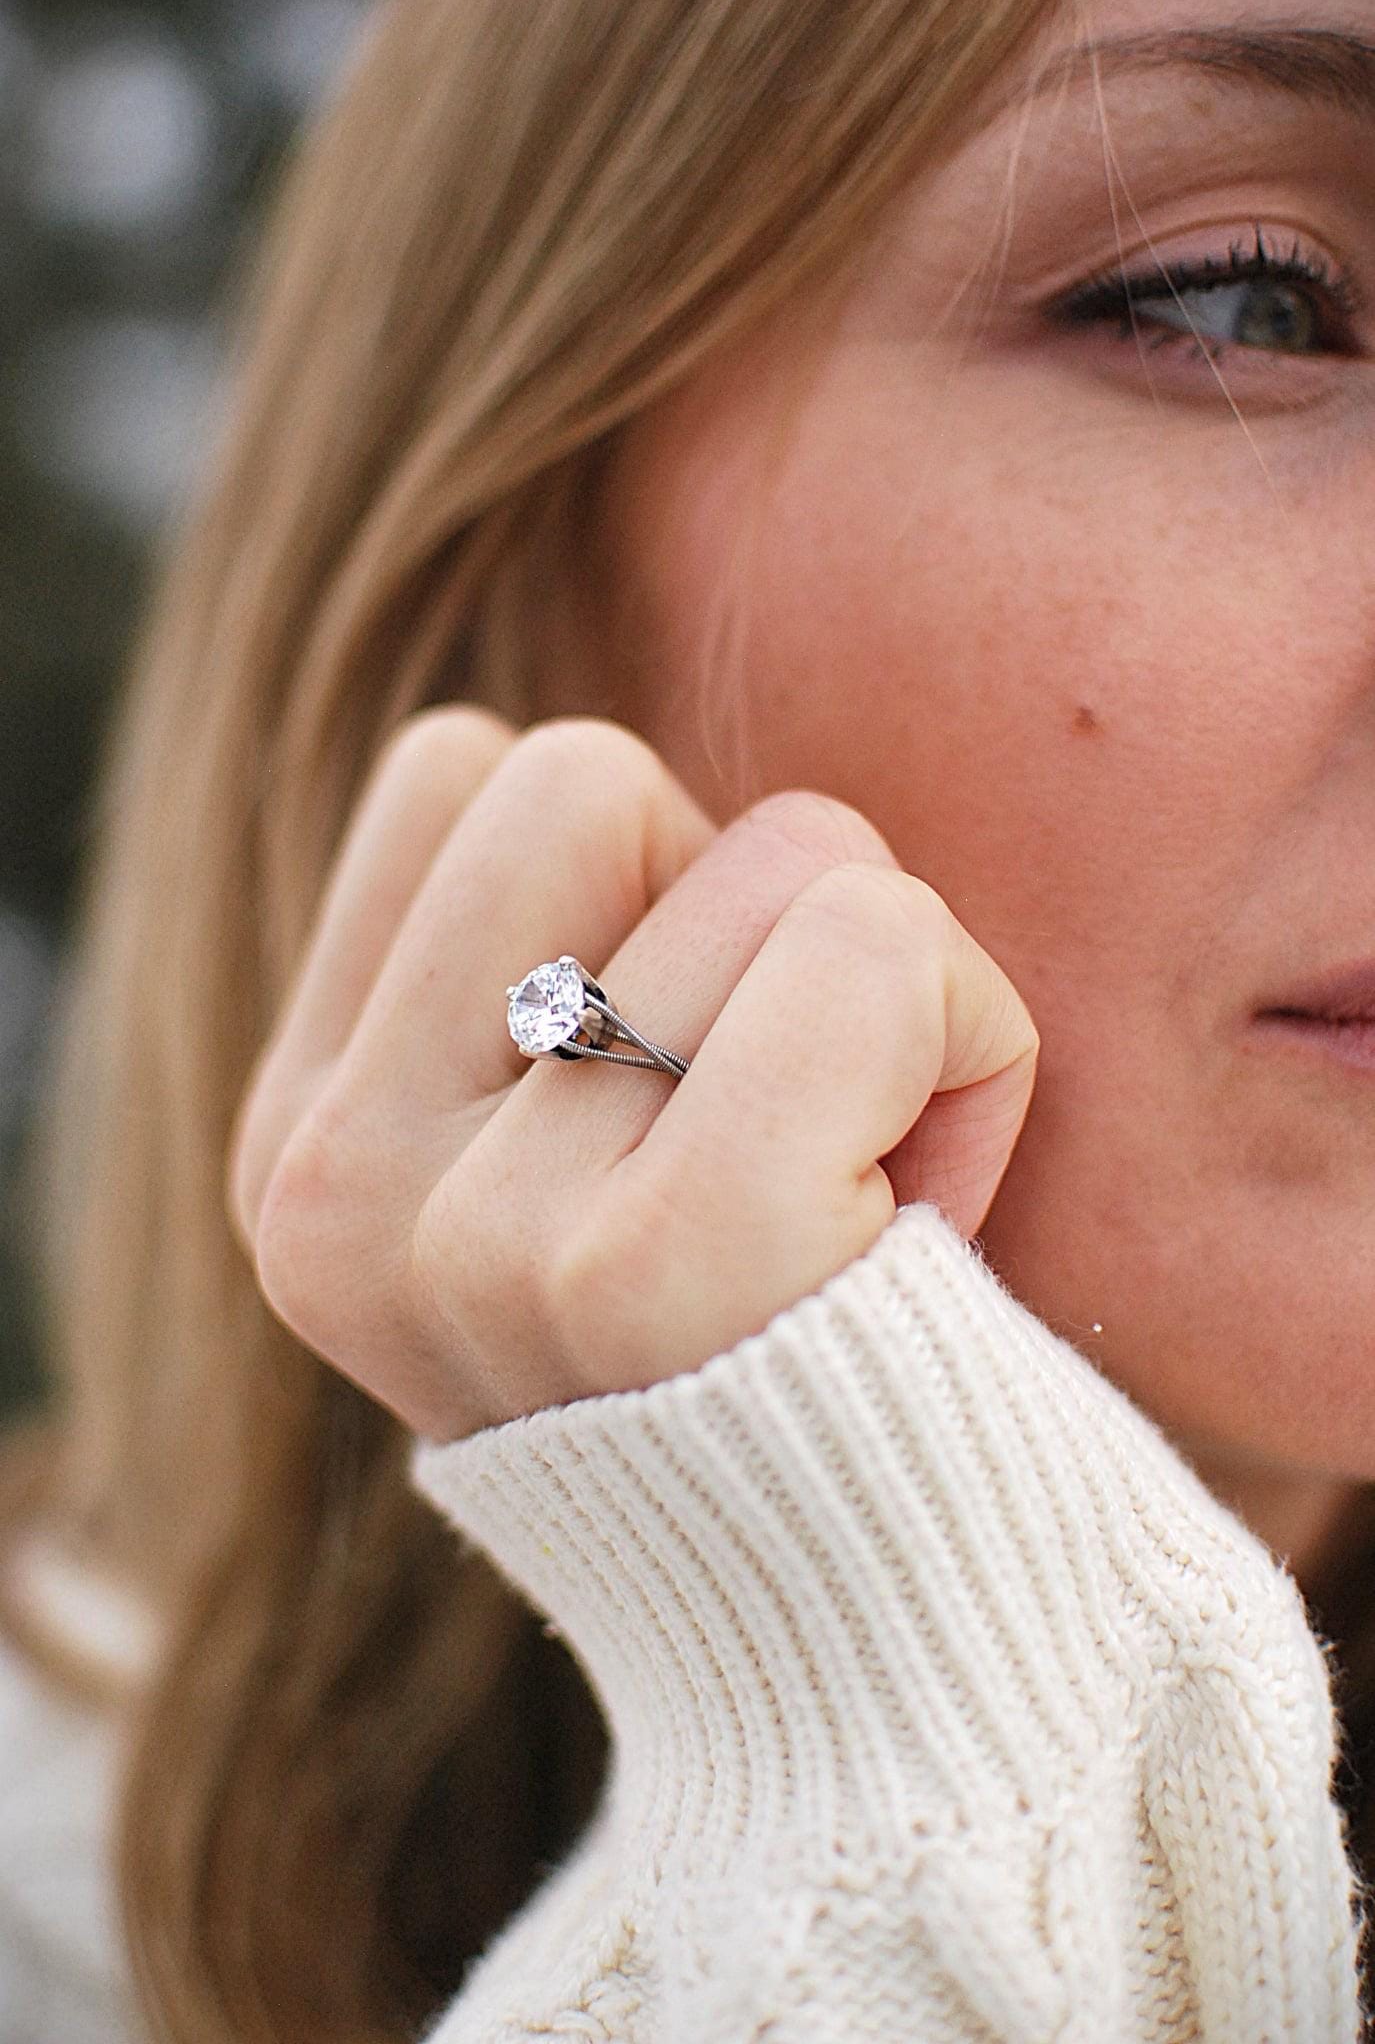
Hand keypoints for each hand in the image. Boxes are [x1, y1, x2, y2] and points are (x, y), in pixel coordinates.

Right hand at [227, 710, 1039, 1440]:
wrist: (882, 1643)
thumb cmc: (773, 1340)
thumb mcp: (569, 1154)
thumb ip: (534, 966)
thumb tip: (584, 777)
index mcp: (305, 1155)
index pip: (458, 773)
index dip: (625, 882)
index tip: (677, 1076)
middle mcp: (344, 1199)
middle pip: (582, 771)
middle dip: (740, 899)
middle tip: (783, 1108)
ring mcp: (484, 1240)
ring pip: (780, 850)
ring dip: (883, 987)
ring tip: (855, 1186)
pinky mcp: (663, 1267)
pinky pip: (871, 944)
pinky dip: (966, 1032)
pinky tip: (921, 1203)